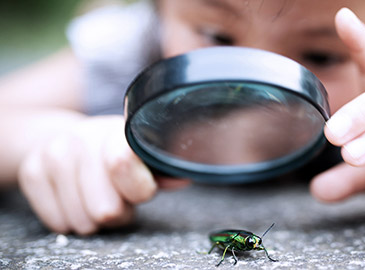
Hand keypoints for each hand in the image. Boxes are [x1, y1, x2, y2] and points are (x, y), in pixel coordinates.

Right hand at [18, 115, 189, 233]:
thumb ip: (161, 170)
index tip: (142, 190)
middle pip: (105, 209)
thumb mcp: (140, 156)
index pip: (122, 163)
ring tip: (96, 194)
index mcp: (117, 131)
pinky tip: (75, 196)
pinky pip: (59, 223)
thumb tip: (181, 177)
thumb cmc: (110, 152)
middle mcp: (82, 137)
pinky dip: (71, 218)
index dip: (137, 189)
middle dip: (117, 210)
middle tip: (116, 194)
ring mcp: (53, 153)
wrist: (62, 136)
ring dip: (93, 216)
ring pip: (83, 221)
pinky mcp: (31, 172)